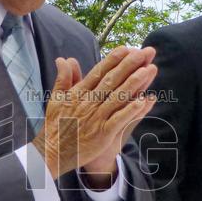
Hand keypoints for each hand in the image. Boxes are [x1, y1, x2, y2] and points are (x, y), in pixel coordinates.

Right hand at [33, 45, 156, 184]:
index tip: (126, 48)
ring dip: (135, 83)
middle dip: (129, 65)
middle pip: (112, 80)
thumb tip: (64, 59)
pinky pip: (119, 120)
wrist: (51, 152)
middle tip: (144, 52)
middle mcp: (88, 103)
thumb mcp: (56, 98)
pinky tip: (144, 100)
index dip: (113, 59)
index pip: (98, 72)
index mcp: (79, 93)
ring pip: (118, 97)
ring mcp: (96, 118)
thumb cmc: (55, 125)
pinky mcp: (102, 134)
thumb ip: (63, 78)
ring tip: (149, 70)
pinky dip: (131, 110)